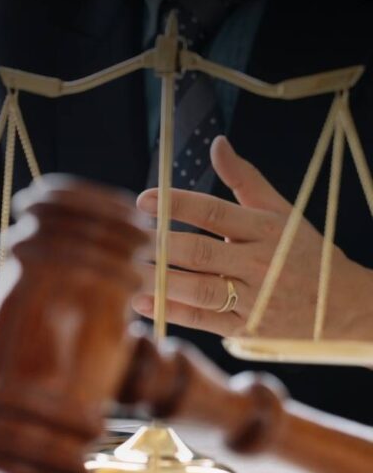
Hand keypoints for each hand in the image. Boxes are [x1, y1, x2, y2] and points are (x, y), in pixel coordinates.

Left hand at [131, 136, 372, 339]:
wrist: (344, 305)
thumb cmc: (303, 253)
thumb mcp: (280, 211)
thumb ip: (244, 179)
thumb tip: (217, 143)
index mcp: (265, 229)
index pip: (214, 212)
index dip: (176, 205)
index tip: (143, 200)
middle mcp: (259, 263)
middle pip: (201, 252)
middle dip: (161, 245)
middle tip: (129, 239)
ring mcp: (253, 299)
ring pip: (199, 290)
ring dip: (160, 281)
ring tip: (127, 269)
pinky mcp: (247, 329)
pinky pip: (203, 320)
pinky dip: (171, 312)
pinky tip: (140, 301)